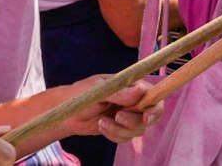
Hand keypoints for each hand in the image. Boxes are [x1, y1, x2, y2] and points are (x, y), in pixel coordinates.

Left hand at [44, 78, 161, 143]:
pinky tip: (102, 126)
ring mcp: (128, 115)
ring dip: (121, 129)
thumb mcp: (97, 90)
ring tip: (102, 122)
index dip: (154, 107)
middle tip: (118, 117)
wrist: (66, 112)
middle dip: (135, 121)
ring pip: (138, 129)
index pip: (153, 94)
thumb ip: (119, 92)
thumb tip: (141, 89)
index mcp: (130, 85)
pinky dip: (115, 135)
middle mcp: (133, 100)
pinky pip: (127, 137)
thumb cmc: (80, 94)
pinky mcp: (122, 128)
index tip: (146, 116)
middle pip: (151, 116)